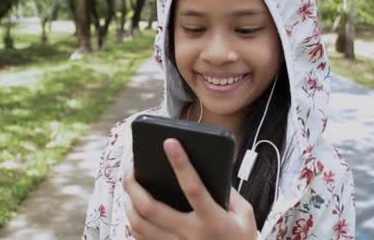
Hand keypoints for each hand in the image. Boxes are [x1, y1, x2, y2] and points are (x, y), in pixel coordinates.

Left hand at [123, 138, 257, 239]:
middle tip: (130, 166)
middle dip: (134, 184)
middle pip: (151, 208)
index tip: (169, 142)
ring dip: (128, 202)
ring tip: (130, 185)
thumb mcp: (245, 216)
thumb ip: (229, 193)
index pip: (193, 188)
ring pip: (139, 224)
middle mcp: (190, 235)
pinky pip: (140, 238)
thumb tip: (210, 170)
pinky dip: (133, 221)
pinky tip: (134, 207)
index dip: (181, 164)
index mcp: (213, 221)